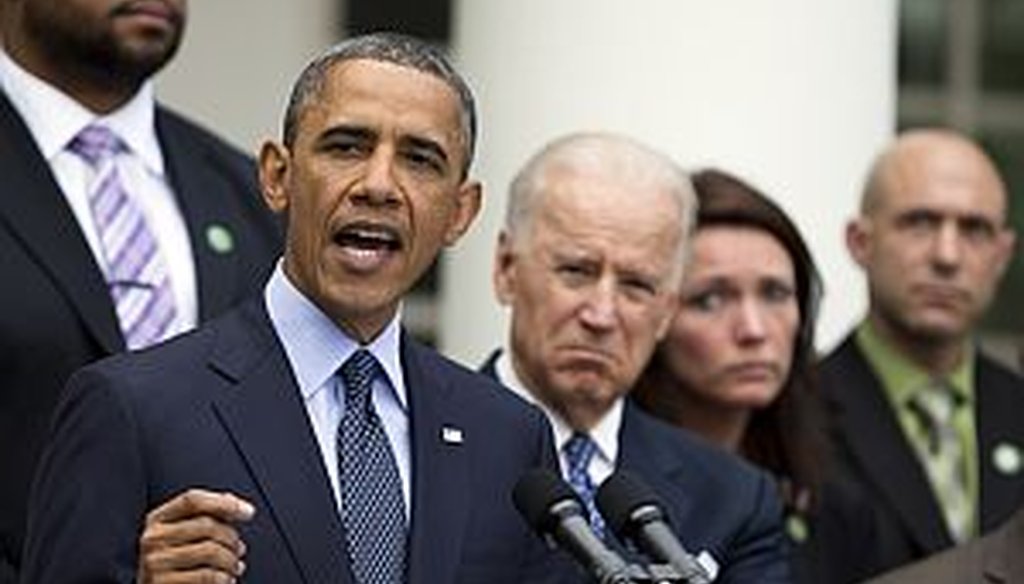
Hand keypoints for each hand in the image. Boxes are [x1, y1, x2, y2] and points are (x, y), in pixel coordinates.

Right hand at [137, 489, 255, 583]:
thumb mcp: (186, 536)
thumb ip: (208, 515)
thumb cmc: (179, 566)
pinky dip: (225, 579)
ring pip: (211, 551)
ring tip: (234, 567)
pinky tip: (226, 580)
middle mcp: (153, 538)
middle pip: (207, 525)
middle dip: (232, 538)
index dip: (225, 503)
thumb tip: (233, 502)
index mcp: (158, 519)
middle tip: (239, 550)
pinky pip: (208, 576)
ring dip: (231, 561)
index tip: (249, 512)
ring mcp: (156, 563)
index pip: (193, 500)